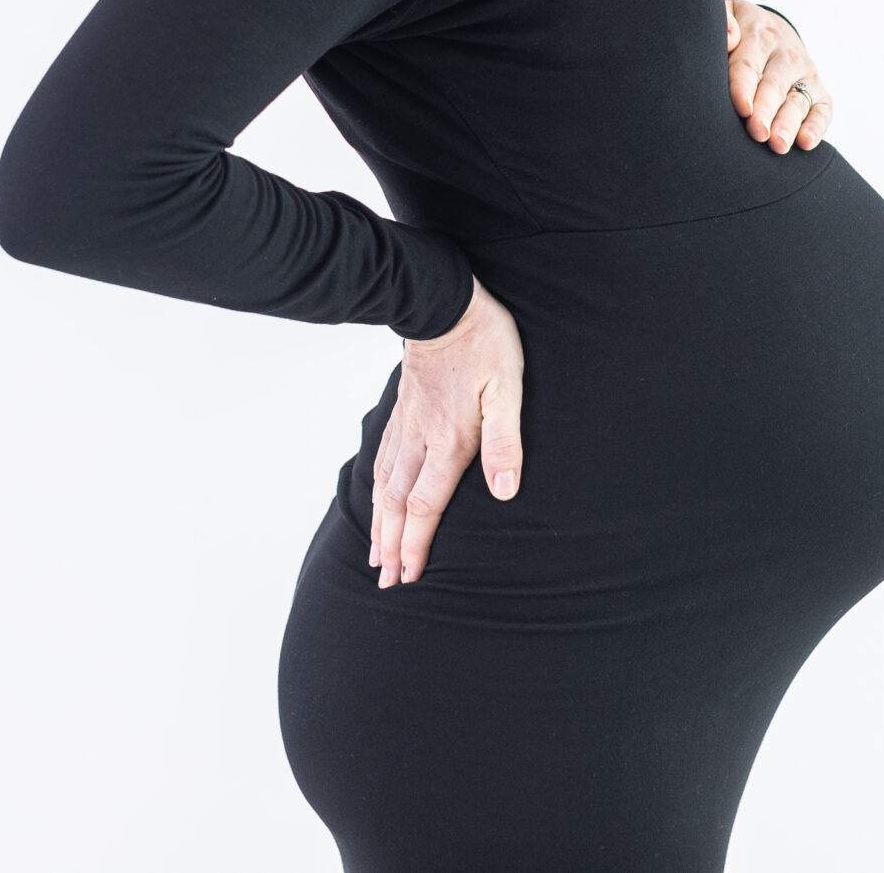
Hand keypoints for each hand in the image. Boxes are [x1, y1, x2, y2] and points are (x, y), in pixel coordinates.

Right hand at [369, 280, 523, 587]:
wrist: (444, 303)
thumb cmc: (485, 344)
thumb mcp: (508, 390)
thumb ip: (504, 442)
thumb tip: (503, 493)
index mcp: (448, 441)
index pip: (427, 505)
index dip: (418, 544)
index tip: (409, 576)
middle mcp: (420, 439)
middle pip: (400, 503)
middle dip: (393, 545)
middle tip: (385, 581)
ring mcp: (407, 424)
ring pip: (386, 484)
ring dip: (380, 523)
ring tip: (375, 553)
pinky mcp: (402, 410)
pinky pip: (382, 459)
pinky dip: (376, 488)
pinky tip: (377, 498)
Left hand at [725, 0, 833, 153]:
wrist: (768, 27)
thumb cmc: (737, 30)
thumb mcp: (727, 14)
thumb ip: (723, 21)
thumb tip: (729, 38)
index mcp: (758, 35)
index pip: (749, 64)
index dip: (744, 87)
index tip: (742, 107)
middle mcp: (785, 55)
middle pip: (773, 86)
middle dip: (766, 111)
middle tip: (758, 132)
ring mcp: (805, 73)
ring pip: (797, 102)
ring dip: (788, 124)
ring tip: (779, 145)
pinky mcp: (819, 91)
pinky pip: (823, 110)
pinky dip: (817, 127)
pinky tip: (806, 144)